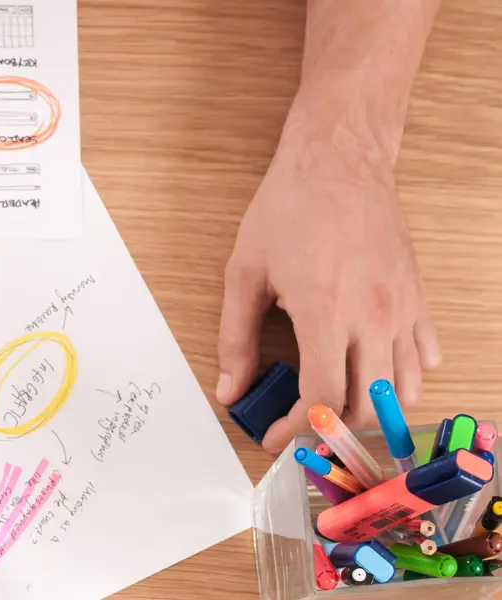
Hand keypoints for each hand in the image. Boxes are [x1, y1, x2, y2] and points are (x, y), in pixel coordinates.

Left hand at [216, 125, 441, 451]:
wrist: (339, 162)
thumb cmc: (288, 209)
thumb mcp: (244, 274)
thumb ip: (236, 339)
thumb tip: (230, 389)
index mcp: (326, 313)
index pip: (322, 400)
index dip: (297, 429)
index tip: (274, 436)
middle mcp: (373, 317)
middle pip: (366, 407)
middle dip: (330, 427)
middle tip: (300, 423)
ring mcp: (402, 308)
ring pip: (403, 390)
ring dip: (370, 409)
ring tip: (335, 403)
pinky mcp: (418, 297)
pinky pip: (425, 355)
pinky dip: (403, 377)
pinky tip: (373, 370)